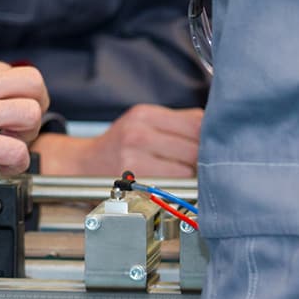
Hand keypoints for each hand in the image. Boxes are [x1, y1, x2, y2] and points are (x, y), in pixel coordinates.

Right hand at [0, 57, 48, 182]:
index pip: (6, 71)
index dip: (11, 92)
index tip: (6, 107)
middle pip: (32, 81)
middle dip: (37, 101)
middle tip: (26, 121)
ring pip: (32, 112)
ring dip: (29, 133)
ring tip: (16, 144)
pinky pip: (17, 151)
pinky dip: (19, 164)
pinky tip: (6, 168)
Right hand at [32, 105, 202, 177]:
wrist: (83, 164)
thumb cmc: (119, 144)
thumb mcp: (143, 121)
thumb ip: (177, 122)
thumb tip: (213, 127)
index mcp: (145, 114)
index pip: (195, 121)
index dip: (210, 134)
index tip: (215, 143)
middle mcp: (138, 133)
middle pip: (195, 145)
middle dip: (204, 156)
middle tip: (204, 162)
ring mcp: (135, 158)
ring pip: (187, 167)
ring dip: (193, 173)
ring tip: (186, 172)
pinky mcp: (135, 181)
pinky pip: (173, 183)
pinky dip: (180, 184)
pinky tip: (175, 182)